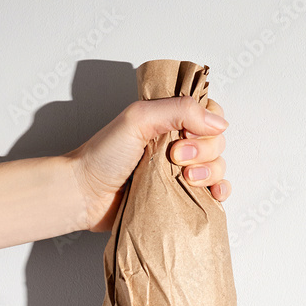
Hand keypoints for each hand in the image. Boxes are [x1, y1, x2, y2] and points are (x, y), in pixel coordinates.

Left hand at [65, 96, 231, 231]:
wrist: (85, 194)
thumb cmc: (103, 156)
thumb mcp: (139, 119)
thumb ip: (179, 110)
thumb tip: (218, 122)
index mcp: (169, 119)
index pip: (208, 112)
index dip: (206, 123)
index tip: (186, 134)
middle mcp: (178, 142)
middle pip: (216, 140)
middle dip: (204, 150)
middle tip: (176, 157)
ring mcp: (181, 170)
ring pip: (217, 165)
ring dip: (210, 172)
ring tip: (186, 178)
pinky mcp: (181, 194)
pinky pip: (215, 191)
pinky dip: (220, 191)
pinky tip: (213, 194)